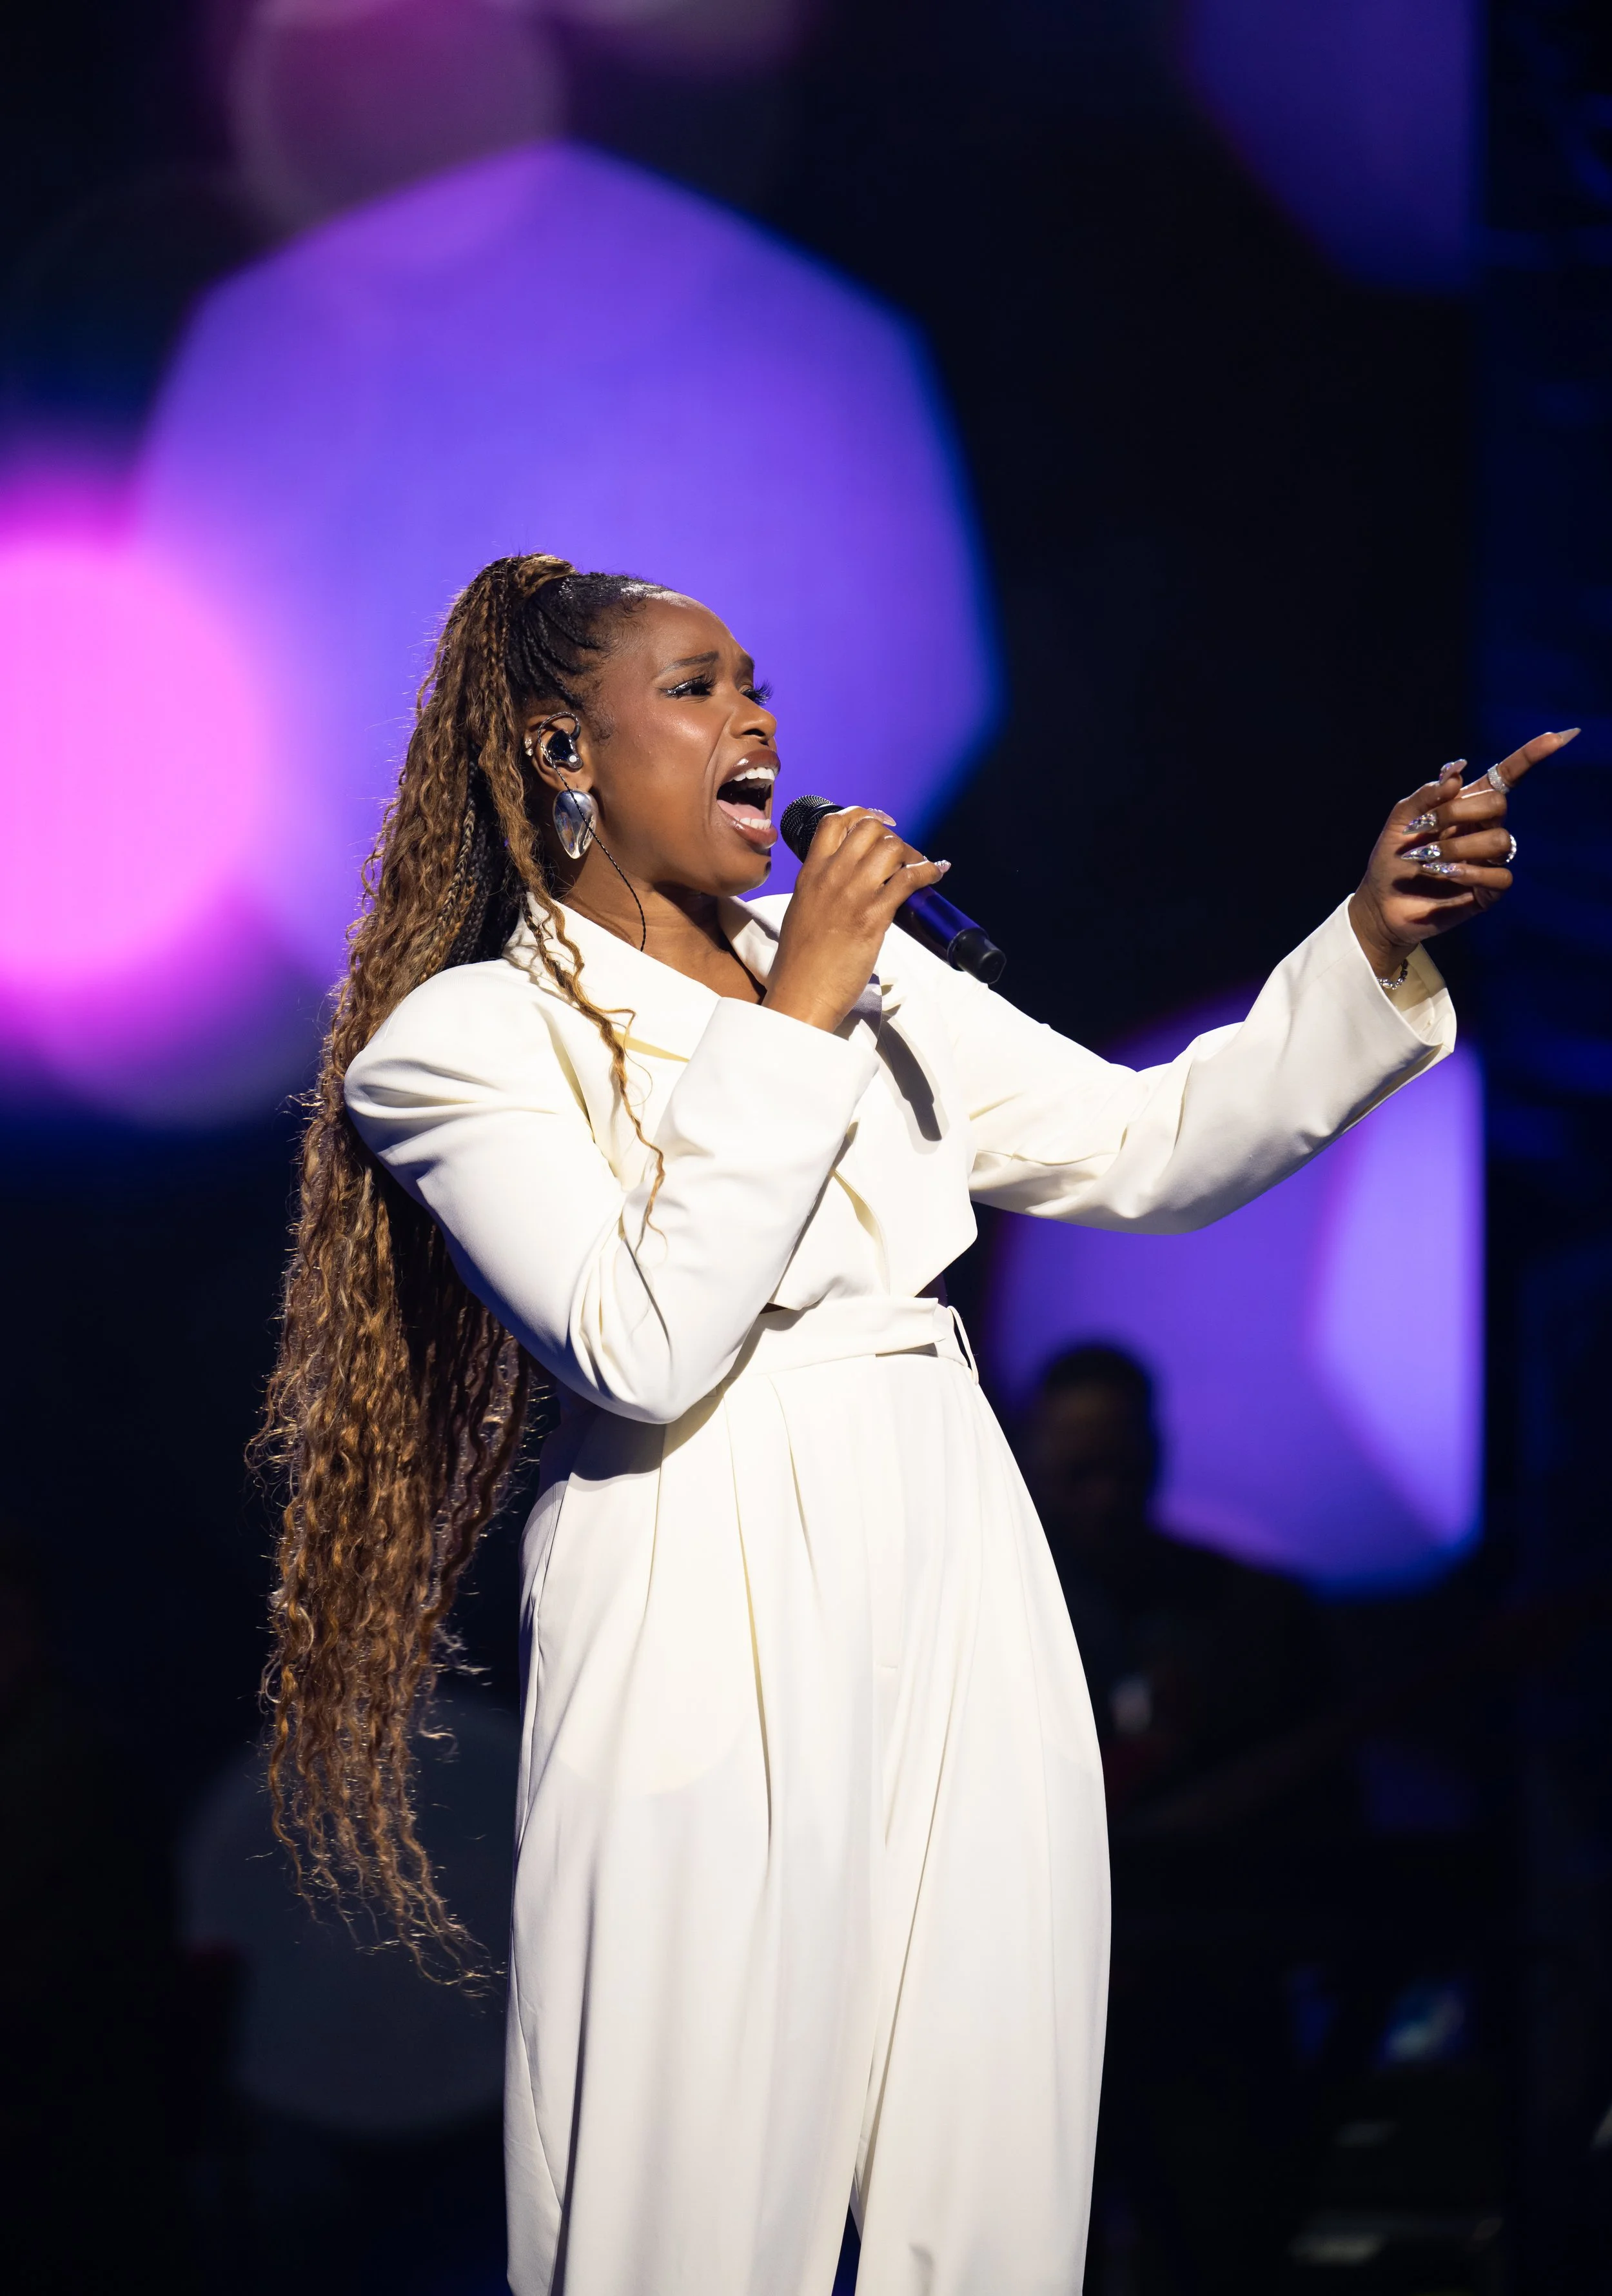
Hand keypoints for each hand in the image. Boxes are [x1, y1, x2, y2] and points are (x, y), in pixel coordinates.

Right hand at [765, 808, 948, 1030]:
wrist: (801, 993)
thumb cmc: (800, 963)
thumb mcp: (801, 913)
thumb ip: (819, 892)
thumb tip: (841, 889)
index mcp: (810, 874)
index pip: (834, 822)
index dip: (862, 815)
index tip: (879, 823)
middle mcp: (830, 876)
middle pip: (868, 828)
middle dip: (891, 835)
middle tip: (902, 854)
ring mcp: (853, 894)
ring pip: (890, 847)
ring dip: (911, 853)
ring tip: (918, 867)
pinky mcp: (873, 915)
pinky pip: (909, 878)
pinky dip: (928, 871)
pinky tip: (936, 874)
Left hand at [1347, 728, 1578, 978]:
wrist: (1381, 903)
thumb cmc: (1392, 858)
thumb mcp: (1401, 820)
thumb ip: (1427, 794)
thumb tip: (1458, 769)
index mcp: (1466, 806)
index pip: (1505, 777)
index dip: (1530, 756)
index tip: (1557, 737)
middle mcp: (1482, 829)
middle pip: (1497, 805)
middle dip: (1457, 813)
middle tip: (1425, 828)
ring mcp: (1487, 860)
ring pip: (1499, 841)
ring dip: (1458, 848)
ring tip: (1428, 860)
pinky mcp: (1488, 891)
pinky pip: (1501, 876)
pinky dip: (1472, 873)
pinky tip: (1447, 875)